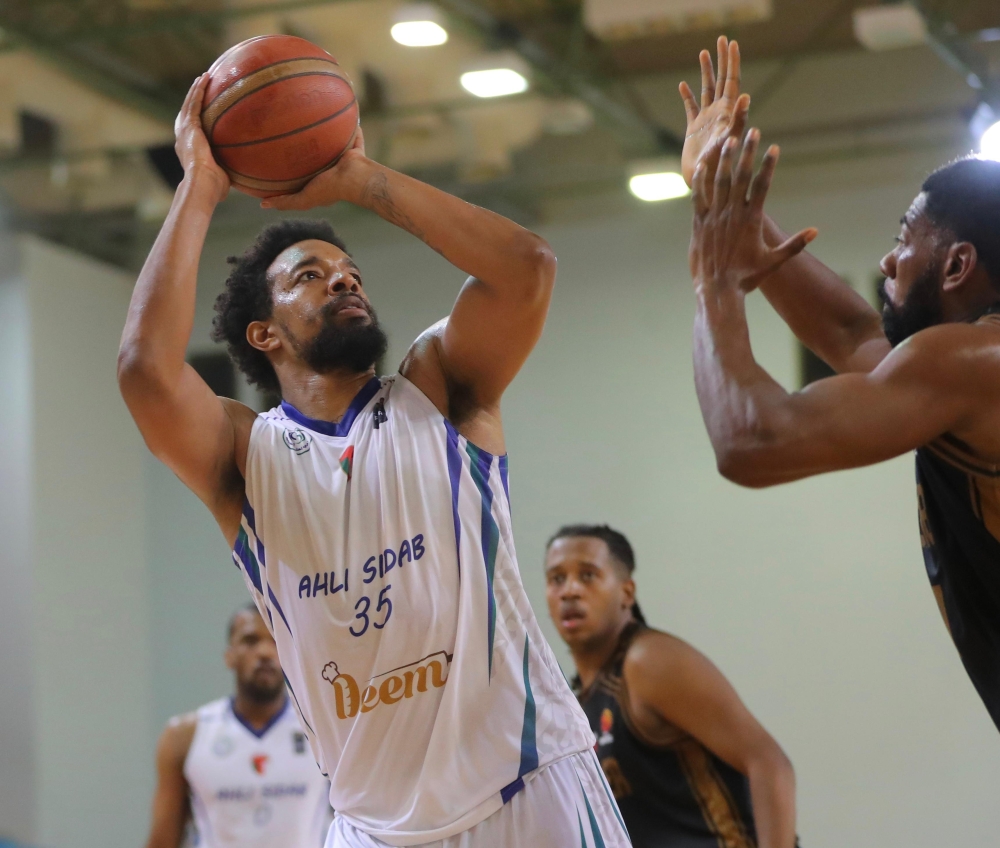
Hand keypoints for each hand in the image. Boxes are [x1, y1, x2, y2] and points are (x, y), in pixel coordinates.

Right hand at [174, 74, 228, 202]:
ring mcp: (184, 130)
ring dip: (196, 89)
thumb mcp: (221, 176)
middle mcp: (183, 137)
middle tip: (201, 85)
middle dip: (194, 98)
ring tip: (204, 77)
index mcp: (189, 149)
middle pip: (188, 112)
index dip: (196, 116)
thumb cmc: (214, 188)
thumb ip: (228, 171)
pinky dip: (198, 90)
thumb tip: (242, 177)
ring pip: (189, 103)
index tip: (203, 107)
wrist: (203, 184)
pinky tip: (205, 78)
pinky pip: (194, 103)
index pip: (192, 128)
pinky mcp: (189, 126)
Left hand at [262, 126, 367, 210]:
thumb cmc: (330, 189)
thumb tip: (262, 204)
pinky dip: (353, 130)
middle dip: (307, 151)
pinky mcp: (355, 151)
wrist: (356, 179)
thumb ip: (286, 202)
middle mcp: (332, 172)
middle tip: (293, 137)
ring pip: (332, 147)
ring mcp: (344, 161)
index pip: (303, 177)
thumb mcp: (304, 199)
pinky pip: (354, 137)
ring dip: (326, 138)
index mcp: (320, 183)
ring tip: (315, 123)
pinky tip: (344, 115)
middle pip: (316, 160)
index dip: (293, 170)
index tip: (280, 161)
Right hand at [679, 37, 750, 187]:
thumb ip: (737, 120)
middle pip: (721, 81)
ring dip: (705, 71)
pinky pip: (690, 109)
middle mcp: (718, 114)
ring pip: (706, 90)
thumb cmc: (718, 171)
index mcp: (727, 114)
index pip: (732, 82)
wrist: (705, 189)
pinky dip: (686, 96)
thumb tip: (746, 96)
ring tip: (704, 51)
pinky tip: (682, 84)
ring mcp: (706, 122)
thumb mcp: (728, 142)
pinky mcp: (694, 131)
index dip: (732, 62)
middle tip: (722, 38)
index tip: (732, 43)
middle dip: (722, 60)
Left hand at [690, 130, 815, 294]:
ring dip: (725, 159)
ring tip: (729, 139)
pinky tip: (703, 164)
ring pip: (719, 182)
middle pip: (741, 177)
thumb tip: (815, 232)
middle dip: (748, 152)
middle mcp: (732, 214)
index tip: (774, 147)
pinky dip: (700, 180)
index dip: (768, 165)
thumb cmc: (746, 278)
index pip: (762, 186)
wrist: (717, 290)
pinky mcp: (699, 224)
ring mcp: (714, 217)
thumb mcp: (773, 261)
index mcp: (752, 220)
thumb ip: (794, 245)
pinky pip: (698, 196)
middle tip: (752, 131)